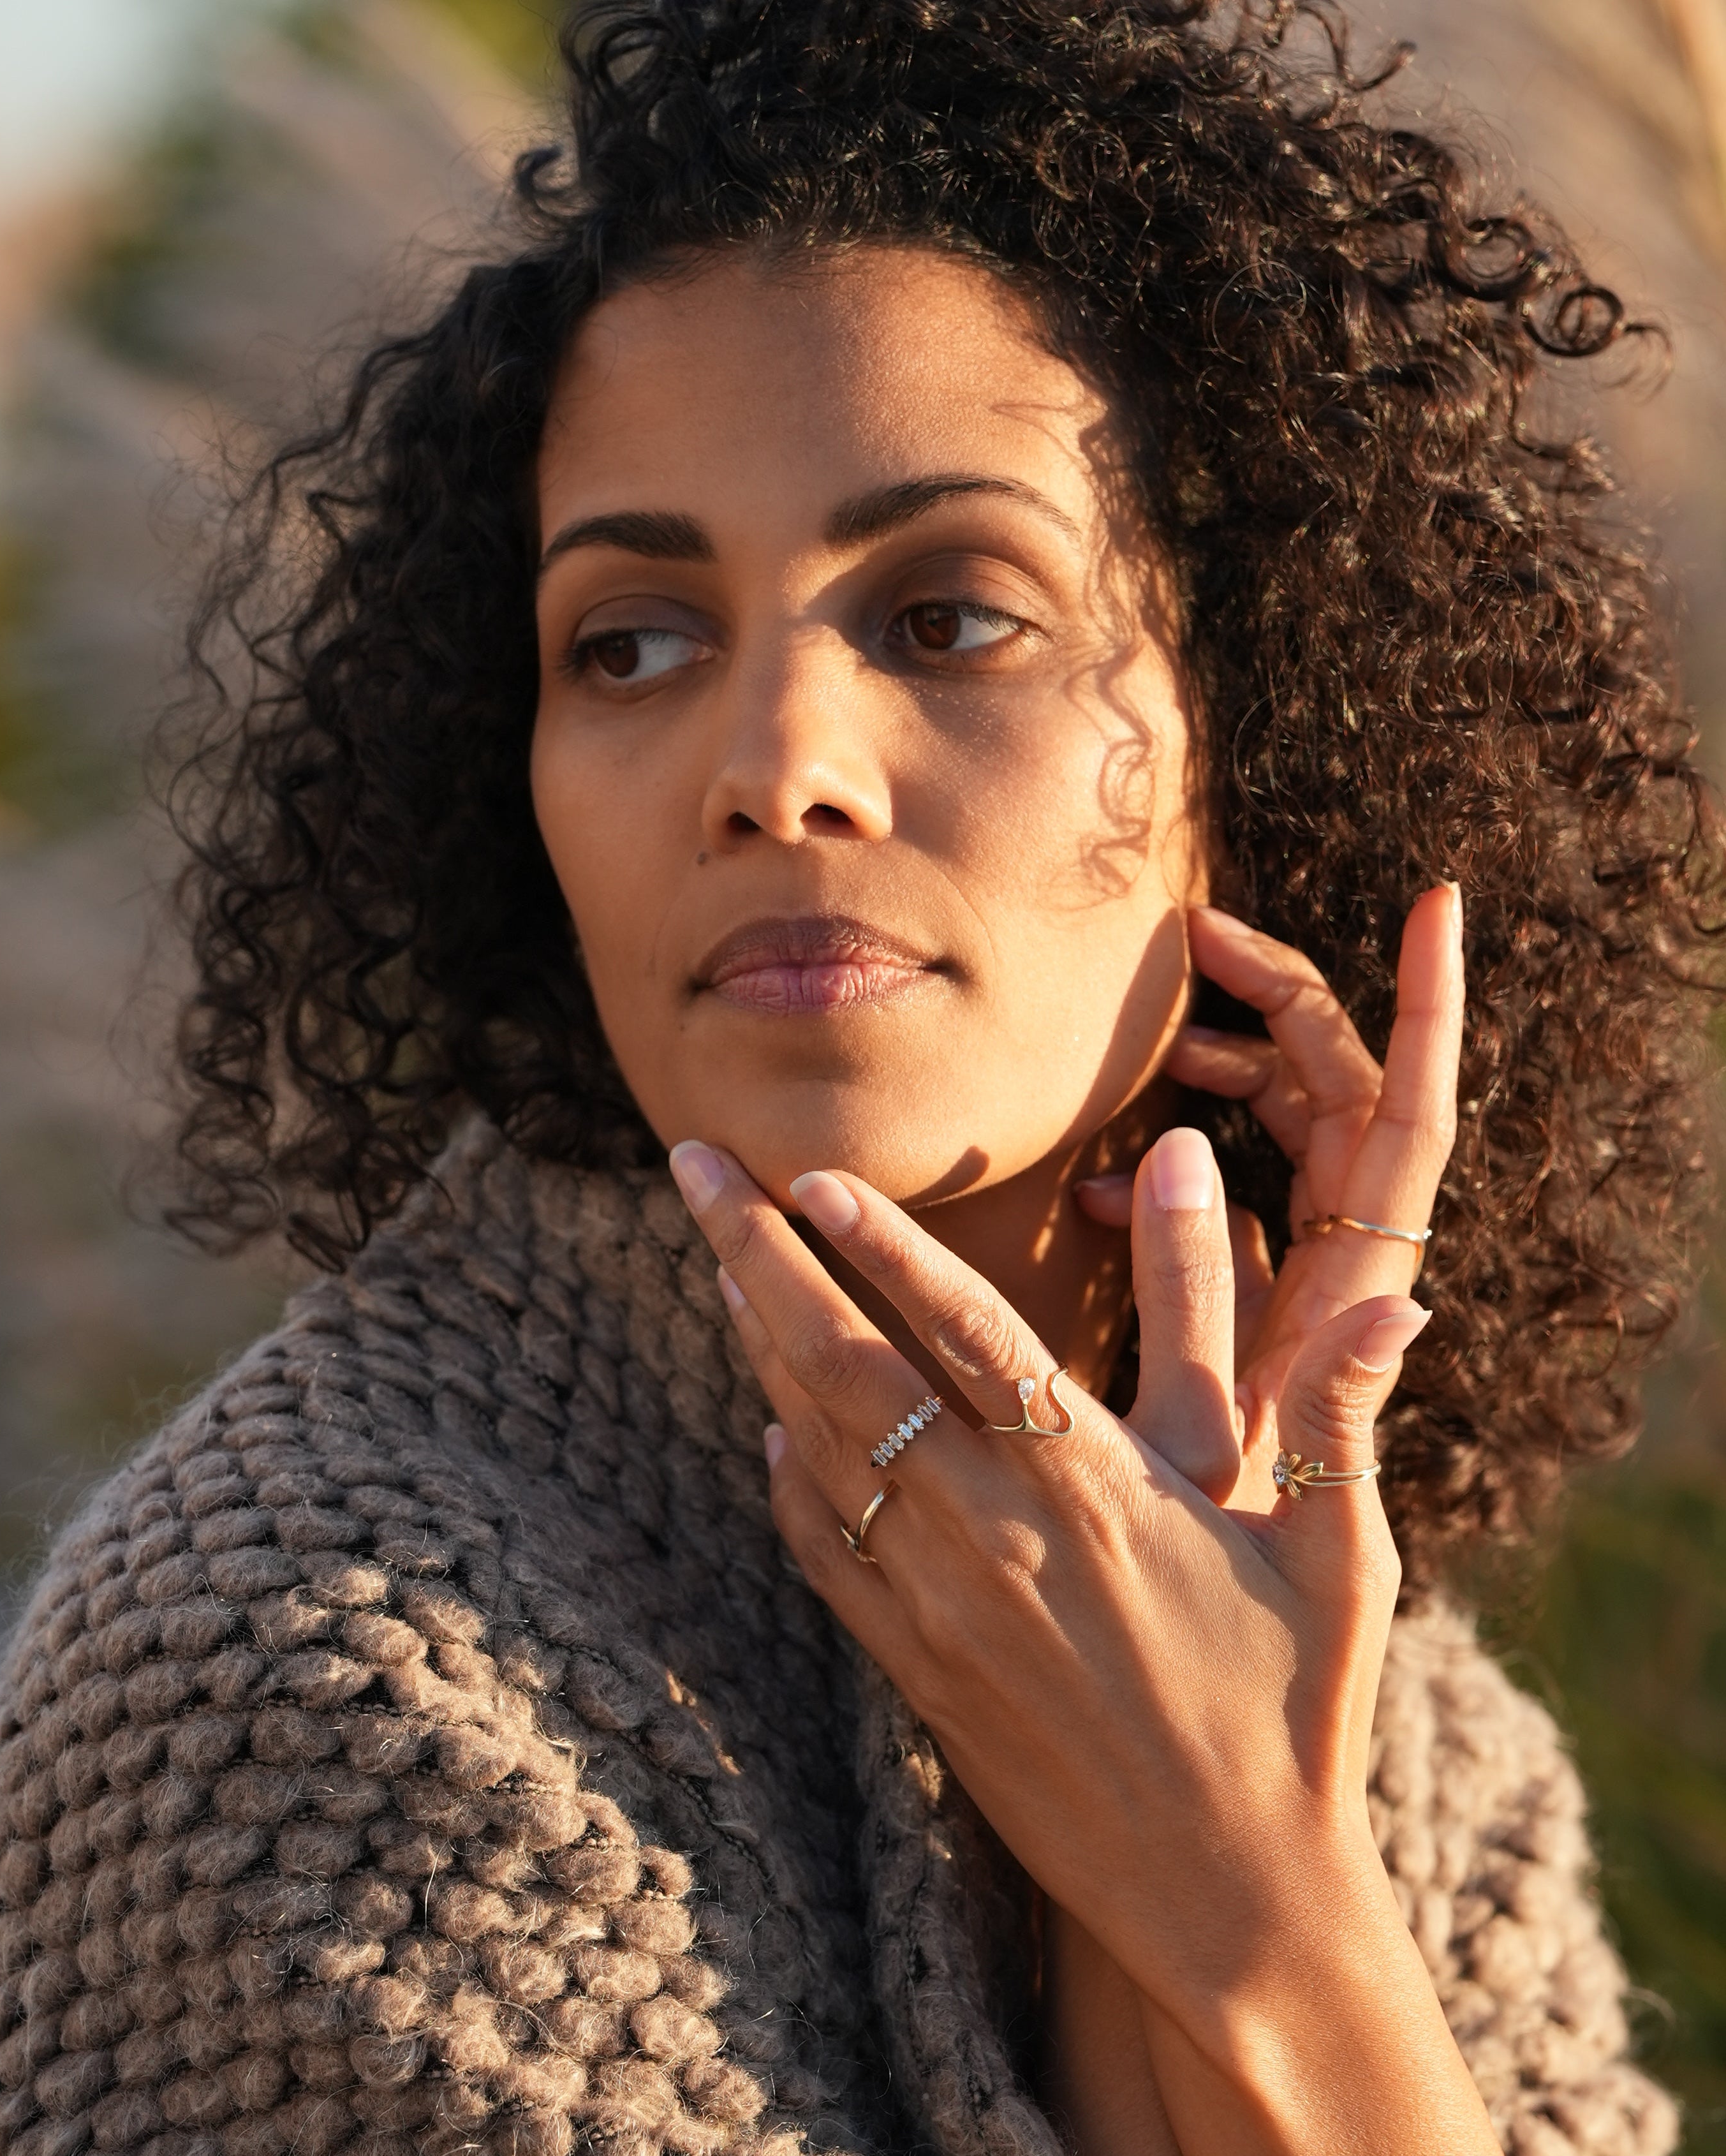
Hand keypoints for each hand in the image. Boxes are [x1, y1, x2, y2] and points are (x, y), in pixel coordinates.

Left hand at [664, 881, 1493, 2151]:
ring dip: (758, 1341)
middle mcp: (996, 1538)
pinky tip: (769, 1421)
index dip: (889, 1248)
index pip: (971, 1337)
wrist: (1229, 1902)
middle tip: (697, 1162)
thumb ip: (1342, 1410)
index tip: (815, 1171)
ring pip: (816, 1445)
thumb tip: (1401, 1292)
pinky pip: (821, 1551)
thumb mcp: (1342, 1557)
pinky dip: (784, 1473)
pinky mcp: (917, 1669)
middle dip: (760, 1254)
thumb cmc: (1298, 1716)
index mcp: (1097, 1494)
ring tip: (717, 1254)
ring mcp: (940, 1607)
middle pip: (847, 1369)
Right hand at [1077, 885, 1461, 1504]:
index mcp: (1354, 1287)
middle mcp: (1350, 1268)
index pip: (1411, 1121)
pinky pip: (1244, 1189)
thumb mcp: (1210, 1431)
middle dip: (1279, 997)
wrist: (1227, 1634)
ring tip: (1152, 1038)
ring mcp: (1312, 1277)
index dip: (1430, 1010)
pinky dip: (1176, 1159)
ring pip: (1292, 1130)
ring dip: (1227, 1067)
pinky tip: (1097, 1188)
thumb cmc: (1225, 1550)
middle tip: (1191, 936)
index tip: (1440, 904)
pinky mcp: (1267, 1300)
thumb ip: (1204, 1302)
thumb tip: (1185, 1161)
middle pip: (1343, 1090)